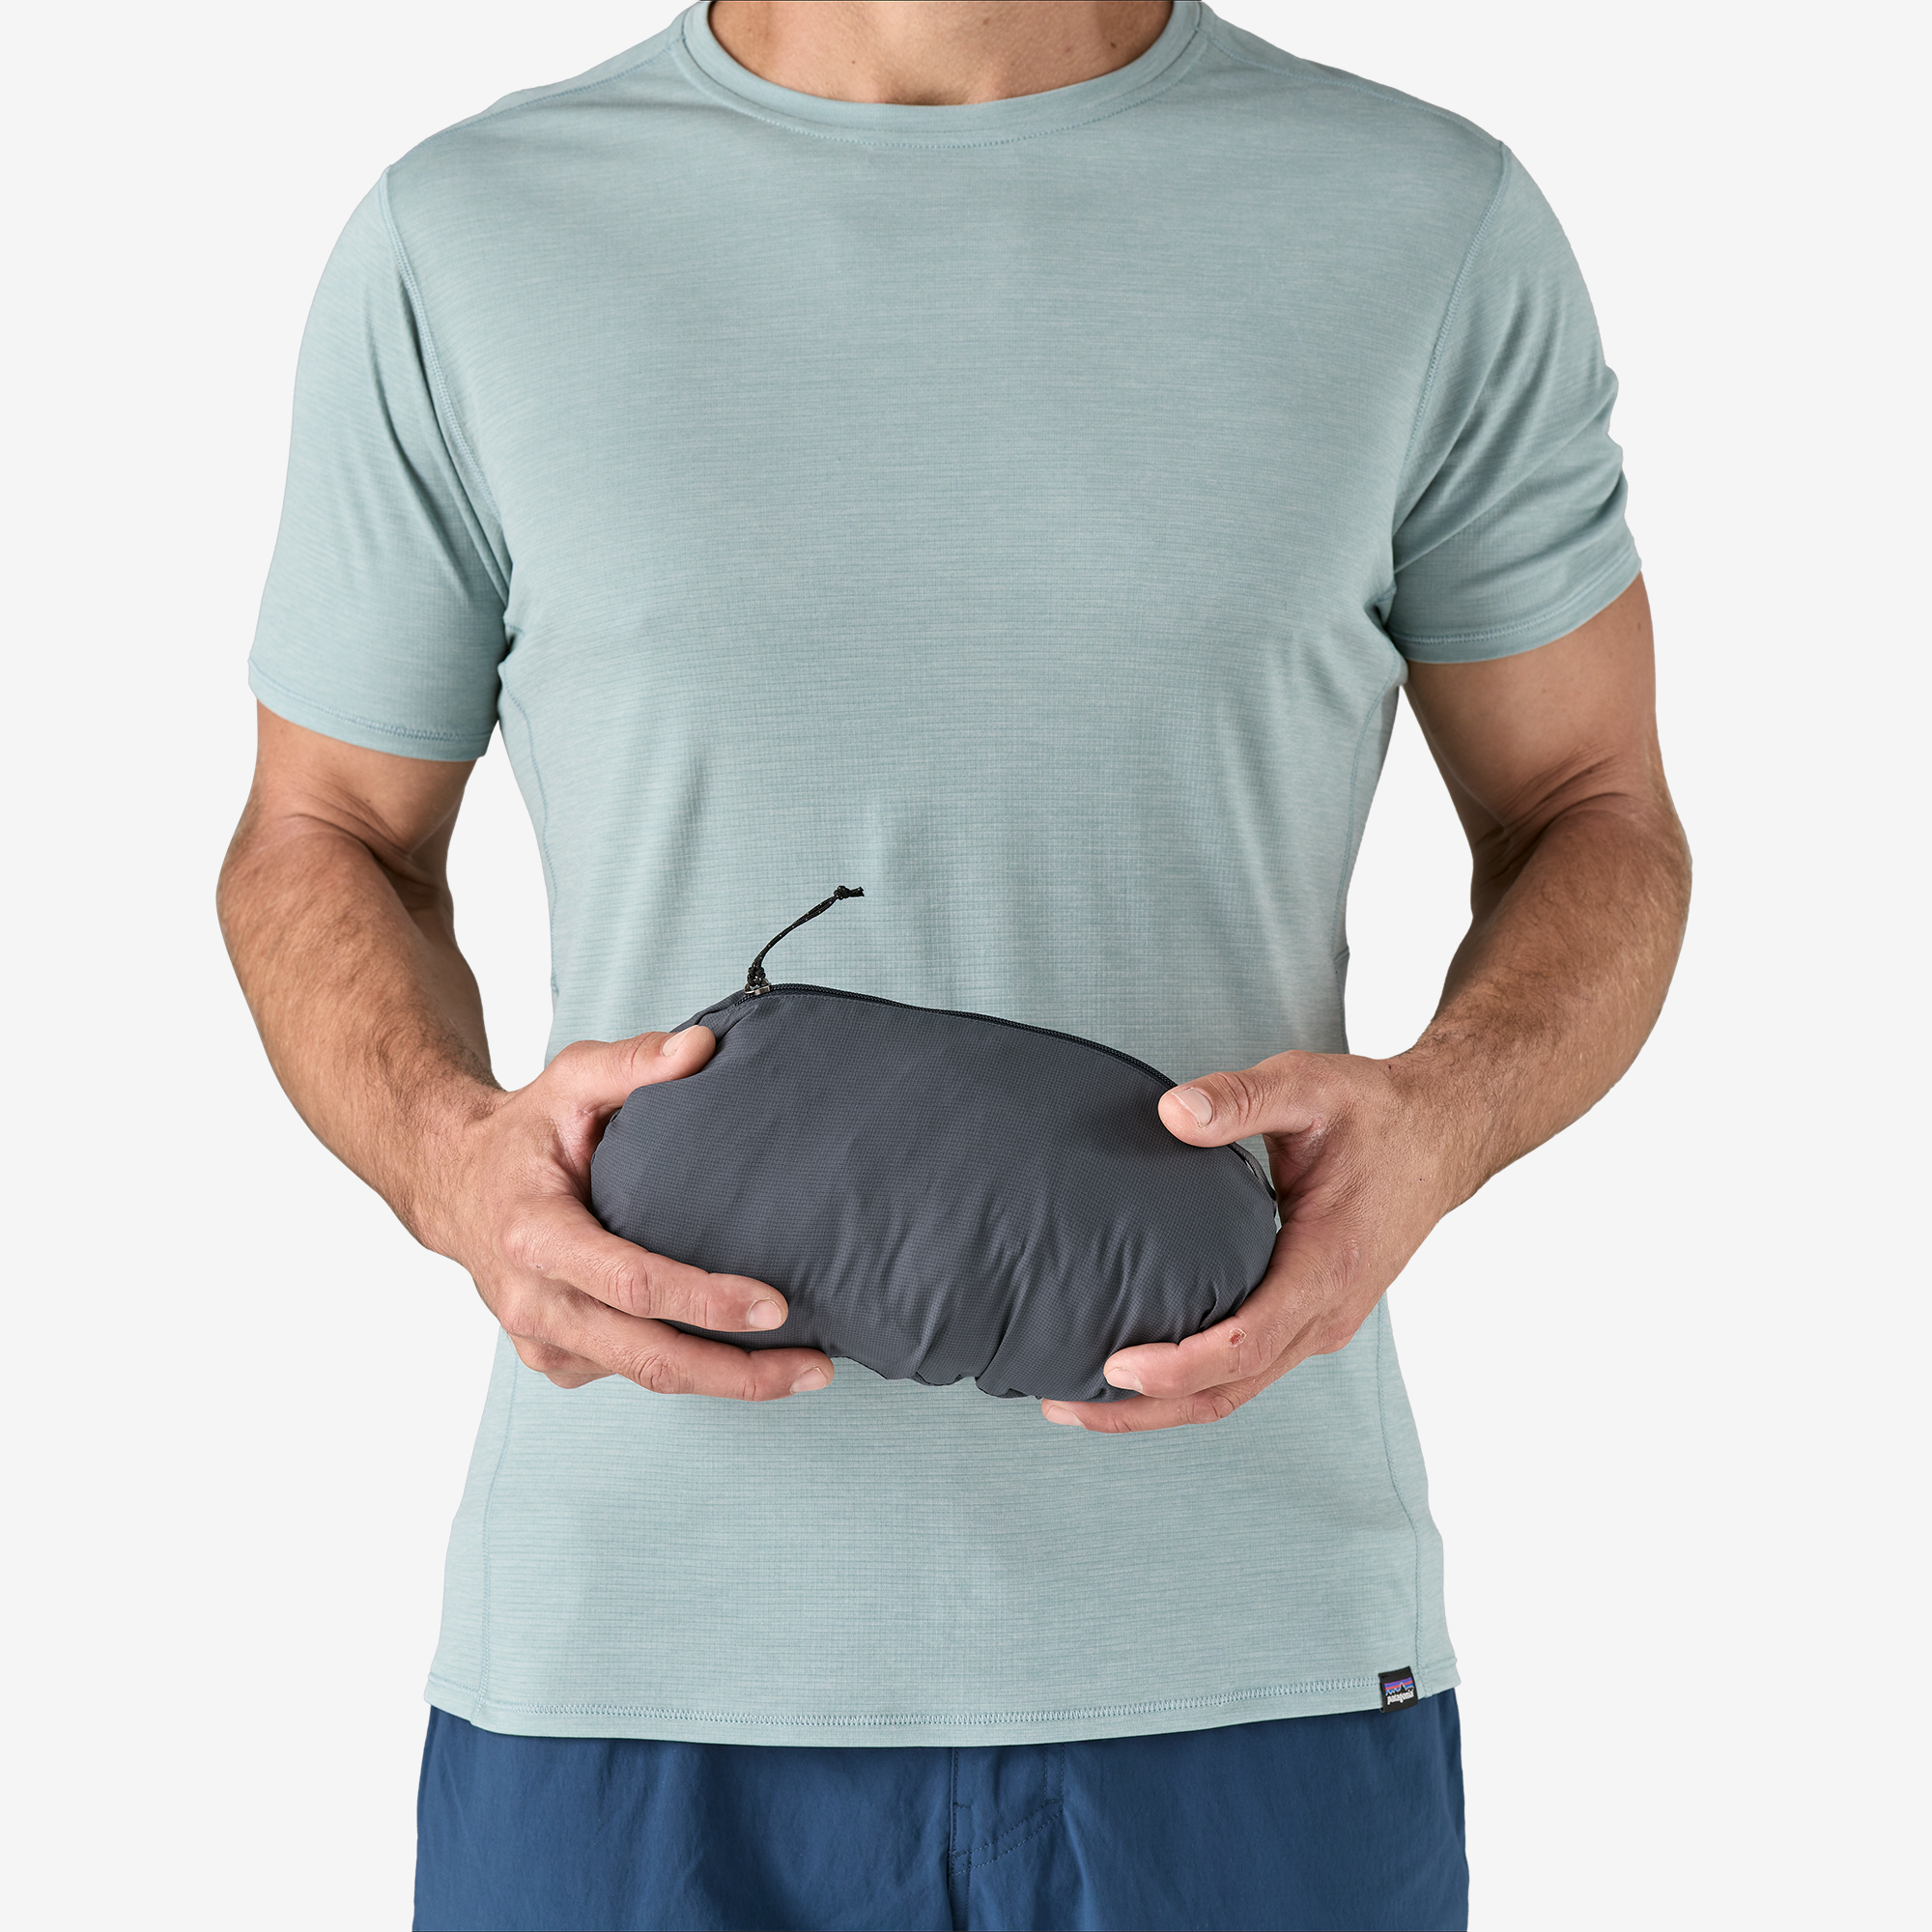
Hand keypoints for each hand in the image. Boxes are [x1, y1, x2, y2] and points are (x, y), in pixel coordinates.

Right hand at [423, 1025, 835, 1398]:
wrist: (455, 1182)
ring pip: (644, 1377)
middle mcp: (533, 1301)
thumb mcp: (570, 1080)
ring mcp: (541, 1340)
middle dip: (736, 1373)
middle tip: (815, 1368)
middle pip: (647, 1358)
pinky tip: (743, 1357)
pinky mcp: (556, 1360)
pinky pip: (629, 1375)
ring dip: (726, 1380)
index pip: (632, 1283)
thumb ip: (634, 1062)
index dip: (705, 1301)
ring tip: (804, 1370)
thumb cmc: (524, 1131)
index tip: (775, 1305)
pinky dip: (690, 1370)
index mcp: (535, 1235)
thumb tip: (702, 1047)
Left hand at [1040, 1049, 1471, 1431]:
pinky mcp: (1306, 1317)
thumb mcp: (1310, 1086)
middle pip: (1227, 1390)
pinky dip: (1187, 1380)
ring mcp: (1318, 1323)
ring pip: (1234, 1390)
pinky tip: (1134, 1366)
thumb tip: (1171, 1113)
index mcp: (1326, 1268)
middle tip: (1063, 1402)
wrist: (1442, 1134)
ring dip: (1159, 1405)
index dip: (1178, 1365)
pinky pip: (1243, 1367)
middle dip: (1144, 1408)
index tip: (1115, 1368)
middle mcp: (1324, 1314)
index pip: (1245, 1343)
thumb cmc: (1376, 1112)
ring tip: (1078, 1399)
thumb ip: (1240, 1099)